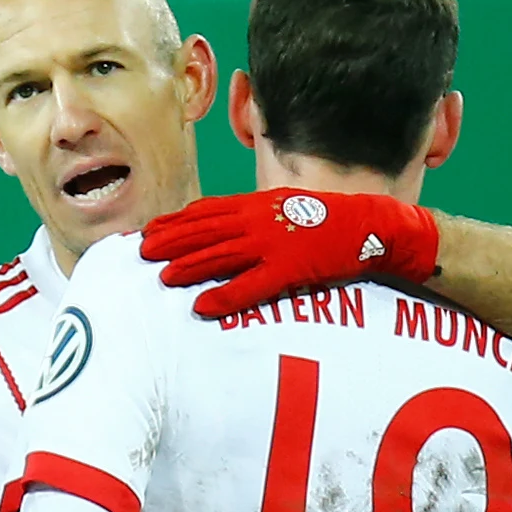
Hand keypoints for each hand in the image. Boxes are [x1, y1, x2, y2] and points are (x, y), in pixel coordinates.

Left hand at [141, 188, 441, 320]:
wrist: (370, 223)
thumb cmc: (327, 220)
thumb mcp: (286, 208)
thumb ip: (255, 217)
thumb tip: (225, 228)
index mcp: (257, 205)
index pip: (206, 211)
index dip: (175, 222)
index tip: (148, 231)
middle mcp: (259, 221)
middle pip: (205, 231)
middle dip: (171, 242)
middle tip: (142, 253)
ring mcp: (274, 244)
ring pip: (221, 255)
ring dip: (189, 267)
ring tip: (162, 278)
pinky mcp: (290, 268)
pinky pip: (251, 285)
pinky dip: (225, 296)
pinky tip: (203, 306)